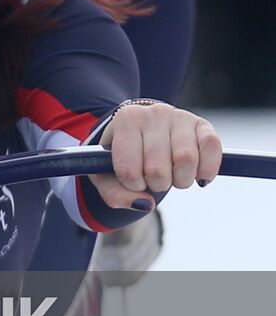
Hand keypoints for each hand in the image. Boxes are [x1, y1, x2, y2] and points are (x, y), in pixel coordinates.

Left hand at [90, 101, 221, 210]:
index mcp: (125, 121)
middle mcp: (153, 113)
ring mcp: (179, 116)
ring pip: (186, 160)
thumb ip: (114, 195)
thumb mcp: (105, 175)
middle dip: (156, 184)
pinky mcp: (202, 124)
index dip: (133, 185)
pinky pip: (212, 147)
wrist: (142, 132)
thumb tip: (146, 203)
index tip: (132, 177)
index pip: (129, 170)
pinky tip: (196, 173)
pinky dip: (206, 169)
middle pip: (158, 169)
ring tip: (172, 173)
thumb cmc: (121, 156)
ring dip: (181, 180)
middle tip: (153, 176)